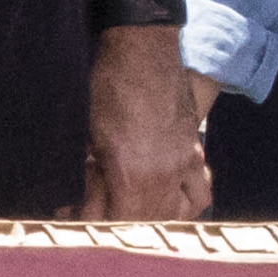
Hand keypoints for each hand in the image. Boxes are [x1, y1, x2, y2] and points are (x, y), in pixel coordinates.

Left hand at [87, 23, 202, 220]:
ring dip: (151, 219)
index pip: (120, 224)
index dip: (97, 227)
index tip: (76, 219)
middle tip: (93, 213)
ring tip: (127, 211)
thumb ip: (96, 179)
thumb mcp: (93, 137)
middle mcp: (163, 175)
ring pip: (175, 214)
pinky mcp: (195, 152)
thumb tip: (89, 207)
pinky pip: (200, 193)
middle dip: (118, 224)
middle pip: (147, 223)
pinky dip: (187, 205)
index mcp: (132, 174)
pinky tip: (168, 203)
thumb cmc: (109, 88)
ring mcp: (184, 164)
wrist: (144, 49)